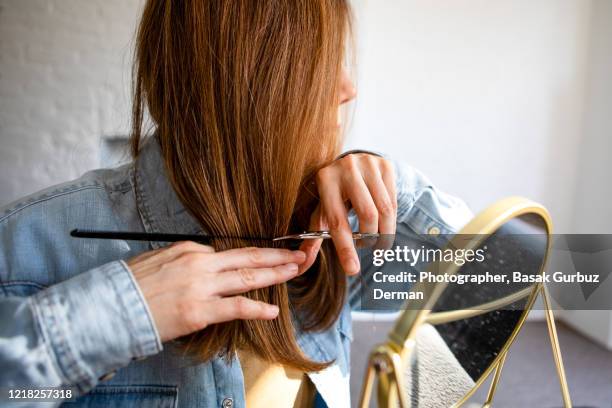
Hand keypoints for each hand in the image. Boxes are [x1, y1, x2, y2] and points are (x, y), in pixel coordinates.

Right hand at [127, 242, 305, 341]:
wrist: (111, 307)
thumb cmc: (131, 285)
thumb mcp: (158, 260)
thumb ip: (184, 259)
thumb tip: (203, 261)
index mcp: (189, 249)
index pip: (228, 253)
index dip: (252, 256)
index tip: (268, 256)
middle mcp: (199, 263)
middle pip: (246, 257)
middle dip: (276, 255)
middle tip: (297, 254)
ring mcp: (202, 286)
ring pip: (247, 277)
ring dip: (275, 274)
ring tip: (294, 271)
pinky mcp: (200, 311)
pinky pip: (236, 307)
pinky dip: (257, 308)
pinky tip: (272, 311)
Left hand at [298, 153, 396, 275]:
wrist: (352, 164)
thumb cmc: (335, 194)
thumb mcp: (323, 211)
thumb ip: (313, 236)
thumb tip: (301, 263)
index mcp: (325, 181)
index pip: (337, 221)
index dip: (345, 248)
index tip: (353, 270)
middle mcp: (346, 168)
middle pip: (367, 215)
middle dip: (370, 238)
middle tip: (368, 247)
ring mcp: (368, 164)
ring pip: (384, 209)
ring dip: (384, 232)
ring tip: (379, 240)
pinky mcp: (385, 165)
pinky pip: (394, 200)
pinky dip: (391, 219)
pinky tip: (384, 223)